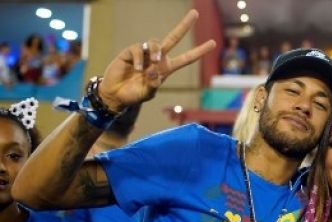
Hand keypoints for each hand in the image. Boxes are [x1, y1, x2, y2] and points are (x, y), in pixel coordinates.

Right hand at [98, 9, 215, 112]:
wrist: (116, 95)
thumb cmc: (134, 94)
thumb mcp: (147, 93)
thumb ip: (153, 85)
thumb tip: (154, 70)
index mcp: (166, 69)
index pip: (186, 58)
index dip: (199, 51)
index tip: (213, 43)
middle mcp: (157, 58)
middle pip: (173, 38)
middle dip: (184, 26)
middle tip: (195, 13)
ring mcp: (144, 54)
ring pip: (156, 42)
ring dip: (156, 51)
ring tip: (153, 62)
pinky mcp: (130, 52)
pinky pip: (138, 49)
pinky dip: (139, 59)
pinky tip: (137, 69)